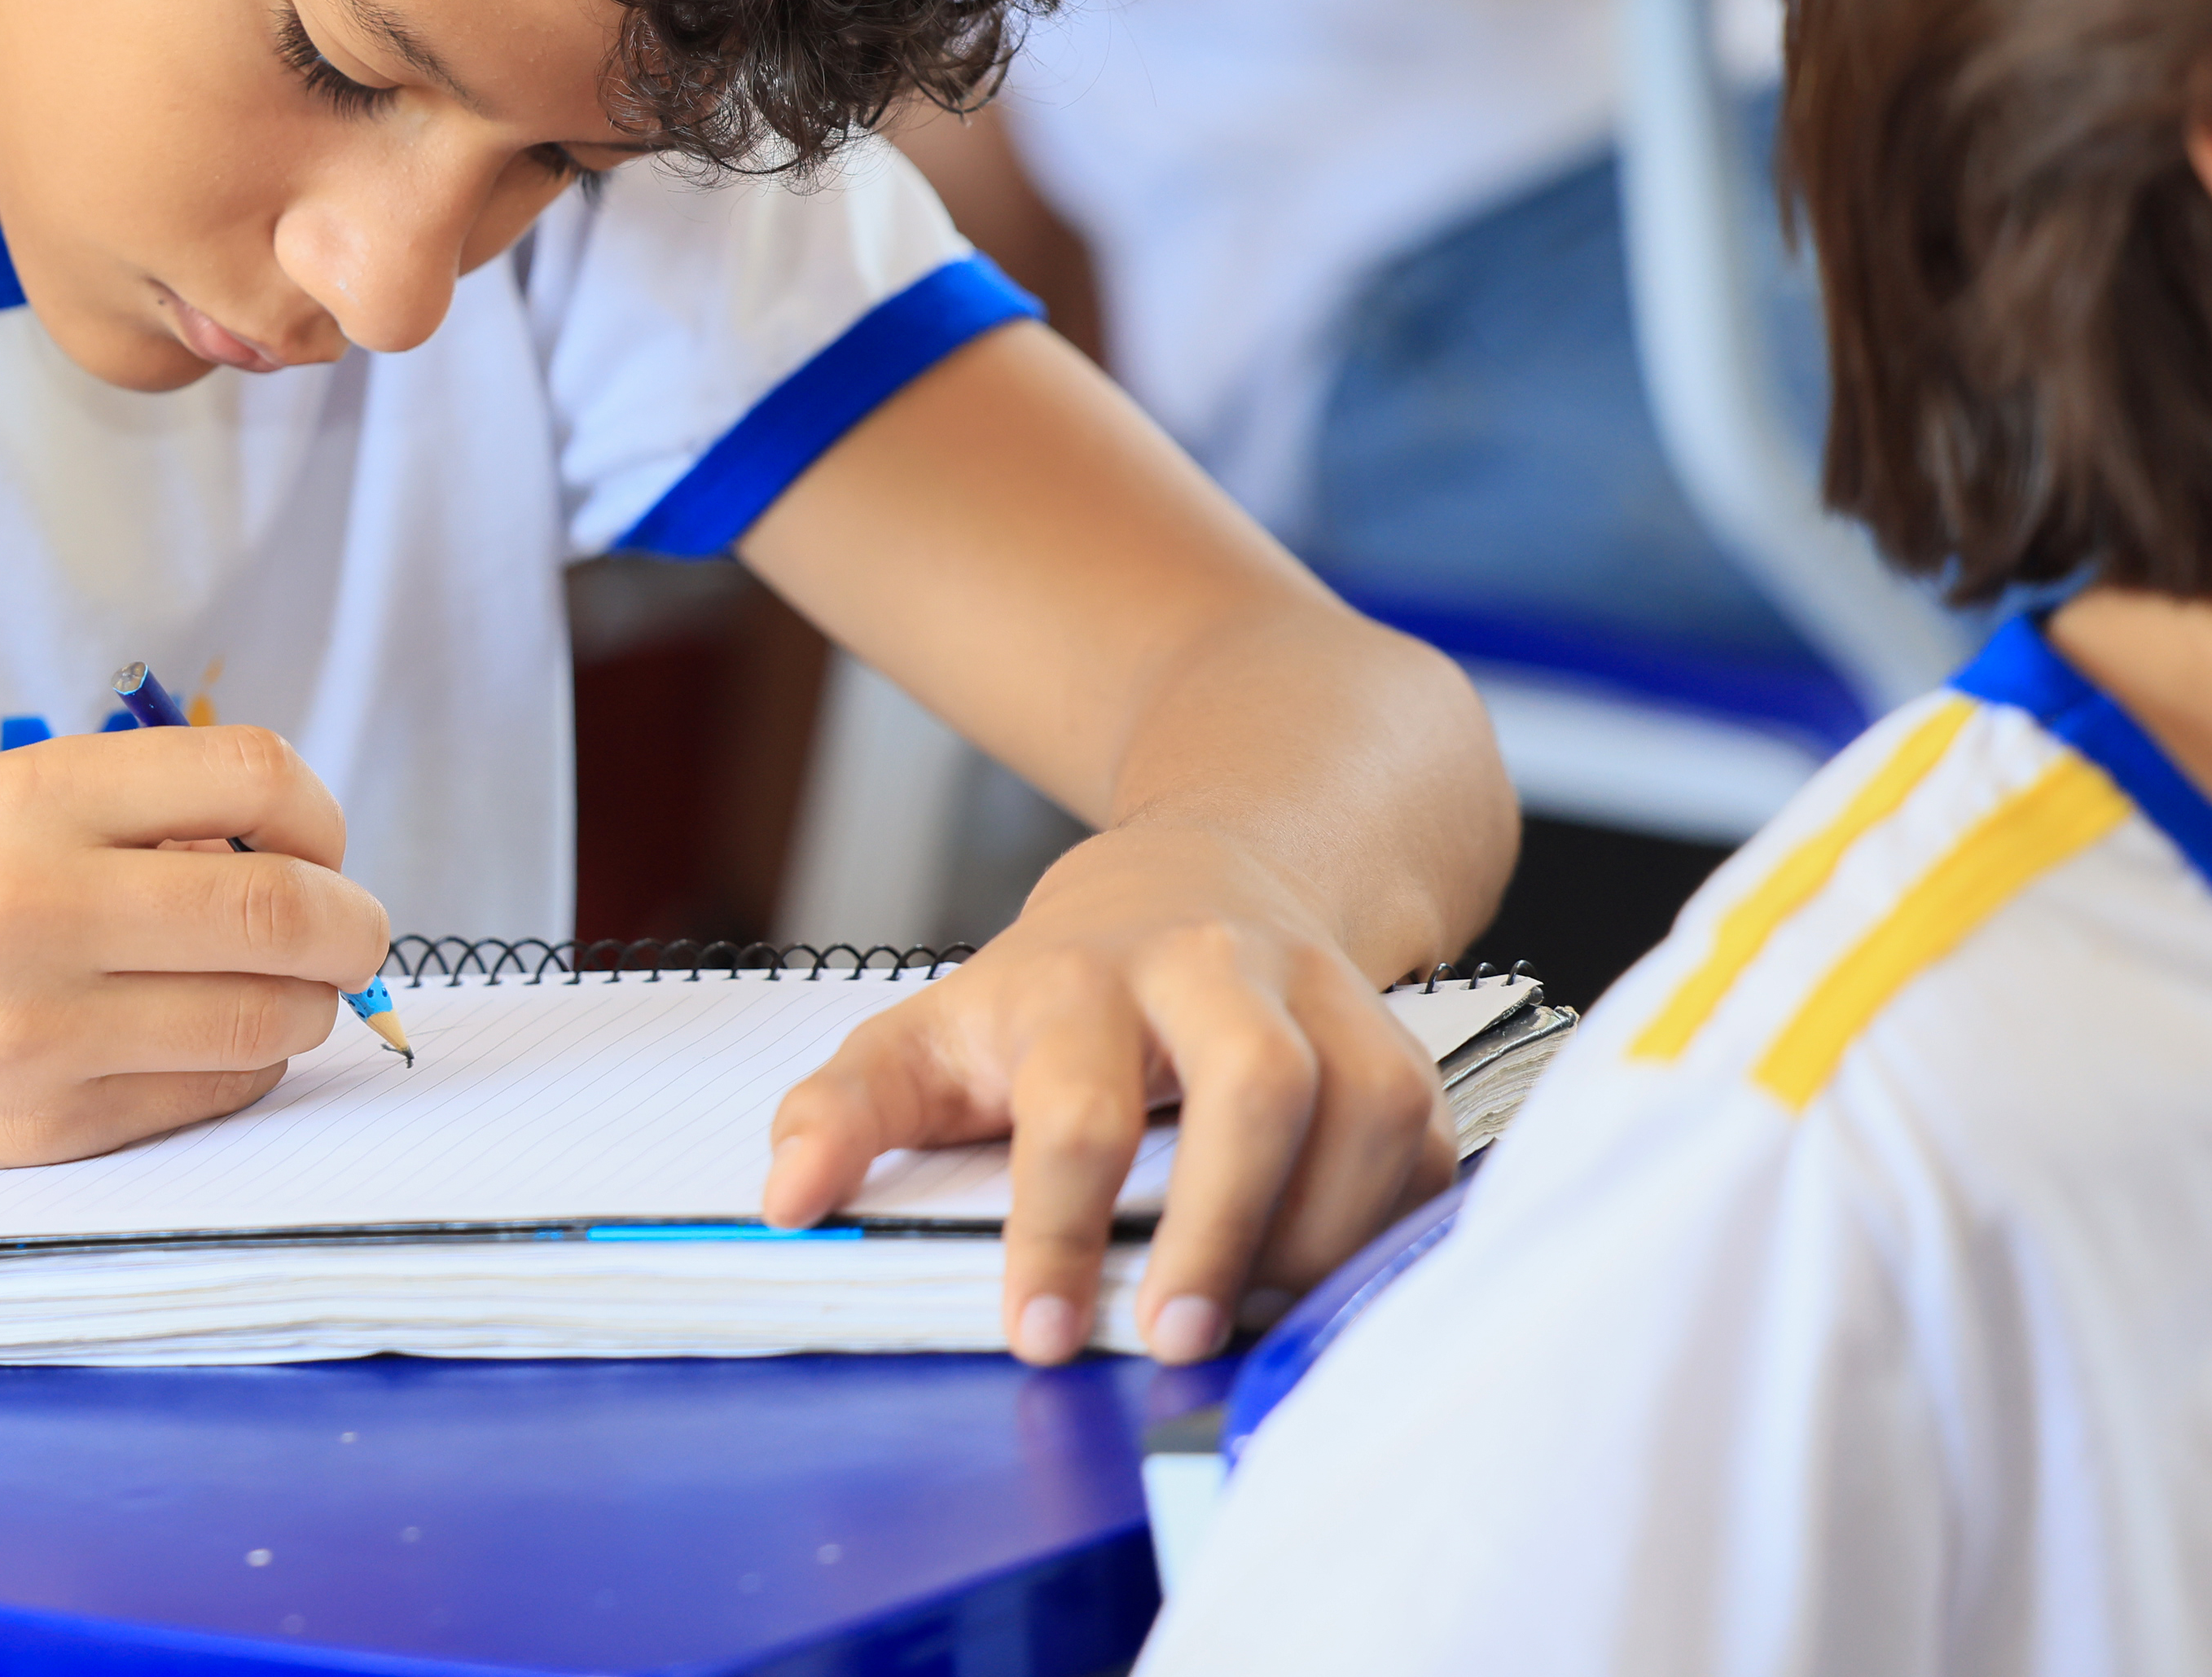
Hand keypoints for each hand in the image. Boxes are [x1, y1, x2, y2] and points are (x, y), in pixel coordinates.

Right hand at [0, 723, 391, 1191]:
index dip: (320, 817)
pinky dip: (236, 1076)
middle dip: (350, 929)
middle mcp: (39, 903)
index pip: (257, 776)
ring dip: (301, 1011)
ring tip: (268, 999)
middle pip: (287, 913)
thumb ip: (121, 824)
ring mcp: (38, 1031)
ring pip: (266, 1022)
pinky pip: (205, 1104)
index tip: (318, 845)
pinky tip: (197, 1053)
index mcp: (29, 795)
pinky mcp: (36, 1132)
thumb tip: (287, 865)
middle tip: (348, 935)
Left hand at [754, 824, 1456, 1365]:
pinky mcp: (1399, 1043)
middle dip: (1223, 1227)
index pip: (1077, 1107)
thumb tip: (785, 1202)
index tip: (1039, 1334)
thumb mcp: (930, 1028)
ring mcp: (1321, 999)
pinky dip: (1384, 1229)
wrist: (1202, 873)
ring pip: (1365, 1111)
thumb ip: (846, 1110)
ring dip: (1315, 1238)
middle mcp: (1213, 972)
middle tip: (1173, 1337)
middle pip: (1258, 1087)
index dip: (1056, 1229)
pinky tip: (1319, 1282)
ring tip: (1248, 1324)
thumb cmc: (1054, 986)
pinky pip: (1426, 1145)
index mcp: (1078, 977)